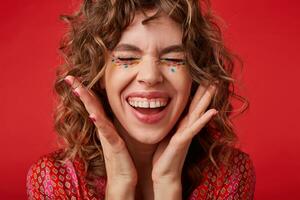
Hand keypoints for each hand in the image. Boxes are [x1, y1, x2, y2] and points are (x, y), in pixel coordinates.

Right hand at [64, 76, 136, 199]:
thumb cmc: (124, 156)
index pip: (94, 102)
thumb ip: (114, 123)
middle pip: (90, 105)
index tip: (77, 76)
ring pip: (95, 114)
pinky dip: (99, 123)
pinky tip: (93, 115)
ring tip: (77, 88)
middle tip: (69, 76)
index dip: (86, 89)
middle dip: (80, 90)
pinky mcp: (114, 145)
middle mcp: (103, 128)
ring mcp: (107, 136)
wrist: (123, 178)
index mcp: (105, 124)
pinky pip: (106, 132)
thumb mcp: (118, 135)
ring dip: (86, 101)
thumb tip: (118, 109)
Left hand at [152, 84, 216, 198]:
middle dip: (206, 91)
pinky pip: (193, 129)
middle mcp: (187, 127)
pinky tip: (212, 111)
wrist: (164, 174)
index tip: (203, 78)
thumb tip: (166, 111)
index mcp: (182, 125)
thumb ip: (171, 123)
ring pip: (198, 113)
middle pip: (198, 106)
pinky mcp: (182, 141)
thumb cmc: (164, 155)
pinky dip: (203, 120)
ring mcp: (186, 134)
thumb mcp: (166, 134)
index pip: (191, 105)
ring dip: (206, 100)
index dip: (198, 92)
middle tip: (214, 76)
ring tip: (215, 86)